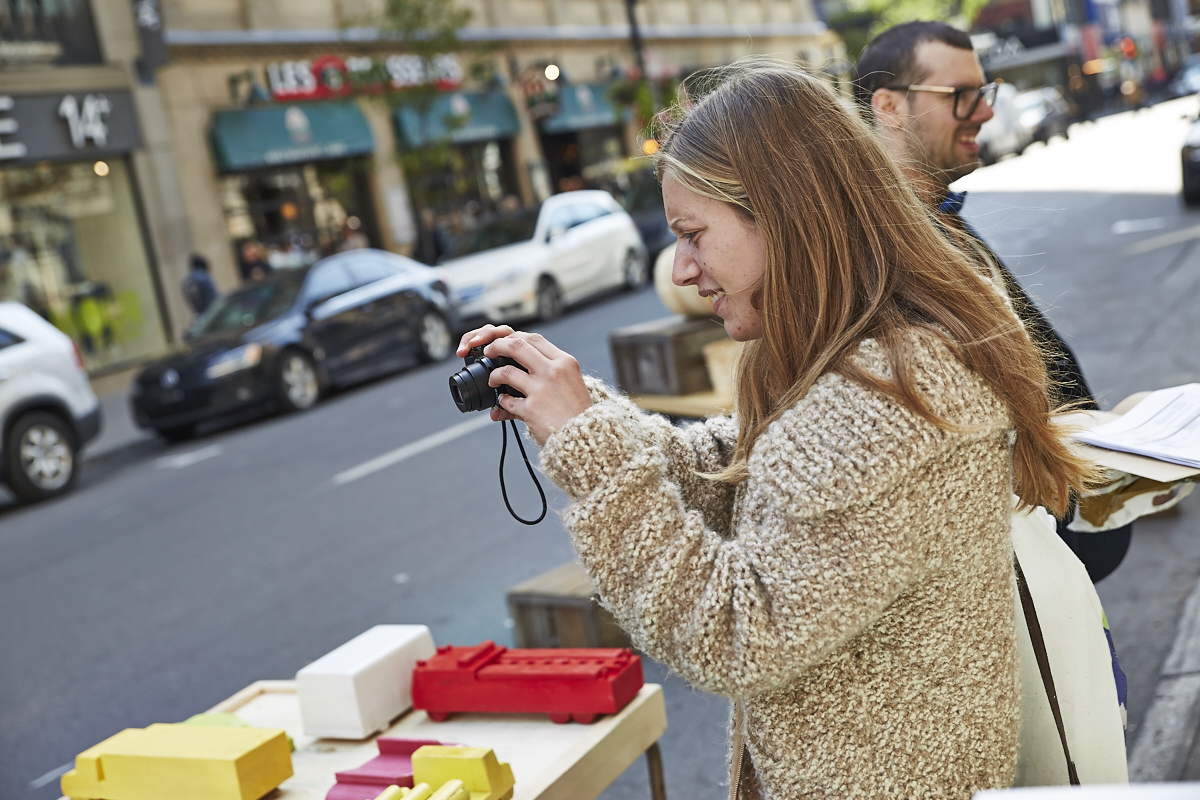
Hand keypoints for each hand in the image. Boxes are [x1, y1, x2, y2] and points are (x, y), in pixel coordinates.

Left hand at [456, 325, 592, 444]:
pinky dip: (502, 401)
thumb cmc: (578, 411)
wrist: (587, 437)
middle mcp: (553, 371)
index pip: (534, 339)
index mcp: (564, 362)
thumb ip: (550, 370)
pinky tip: (504, 403)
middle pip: (516, 346)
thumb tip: (524, 364)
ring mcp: (542, 389)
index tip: (504, 343)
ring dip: (494, 375)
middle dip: (497, 346)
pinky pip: (507, 400)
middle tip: (489, 352)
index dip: (514, 338)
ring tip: (493, 381)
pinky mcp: (532, 408)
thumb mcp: (571, 382)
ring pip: (506, 371)